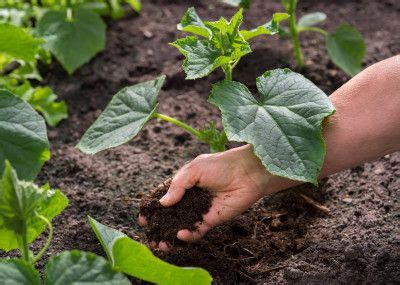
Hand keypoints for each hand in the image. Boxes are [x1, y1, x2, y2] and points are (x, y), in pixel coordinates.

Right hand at [139, 145, 295, 249]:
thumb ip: (177, 186)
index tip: (143, 217)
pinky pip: (197, 231)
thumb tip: (163, 203)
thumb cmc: (221, 166)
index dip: (154, 207)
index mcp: (185, 183)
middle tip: (150, 235)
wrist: (247, 174)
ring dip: (171, 236)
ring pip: (181, 225)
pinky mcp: (211, 220)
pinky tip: (181, 234)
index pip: (165, 197)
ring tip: (161, 244)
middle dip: (160, 225)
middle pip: (171, 214)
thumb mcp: (194, 169)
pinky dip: (188, 235)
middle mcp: (191, 198)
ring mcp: (200, 210)